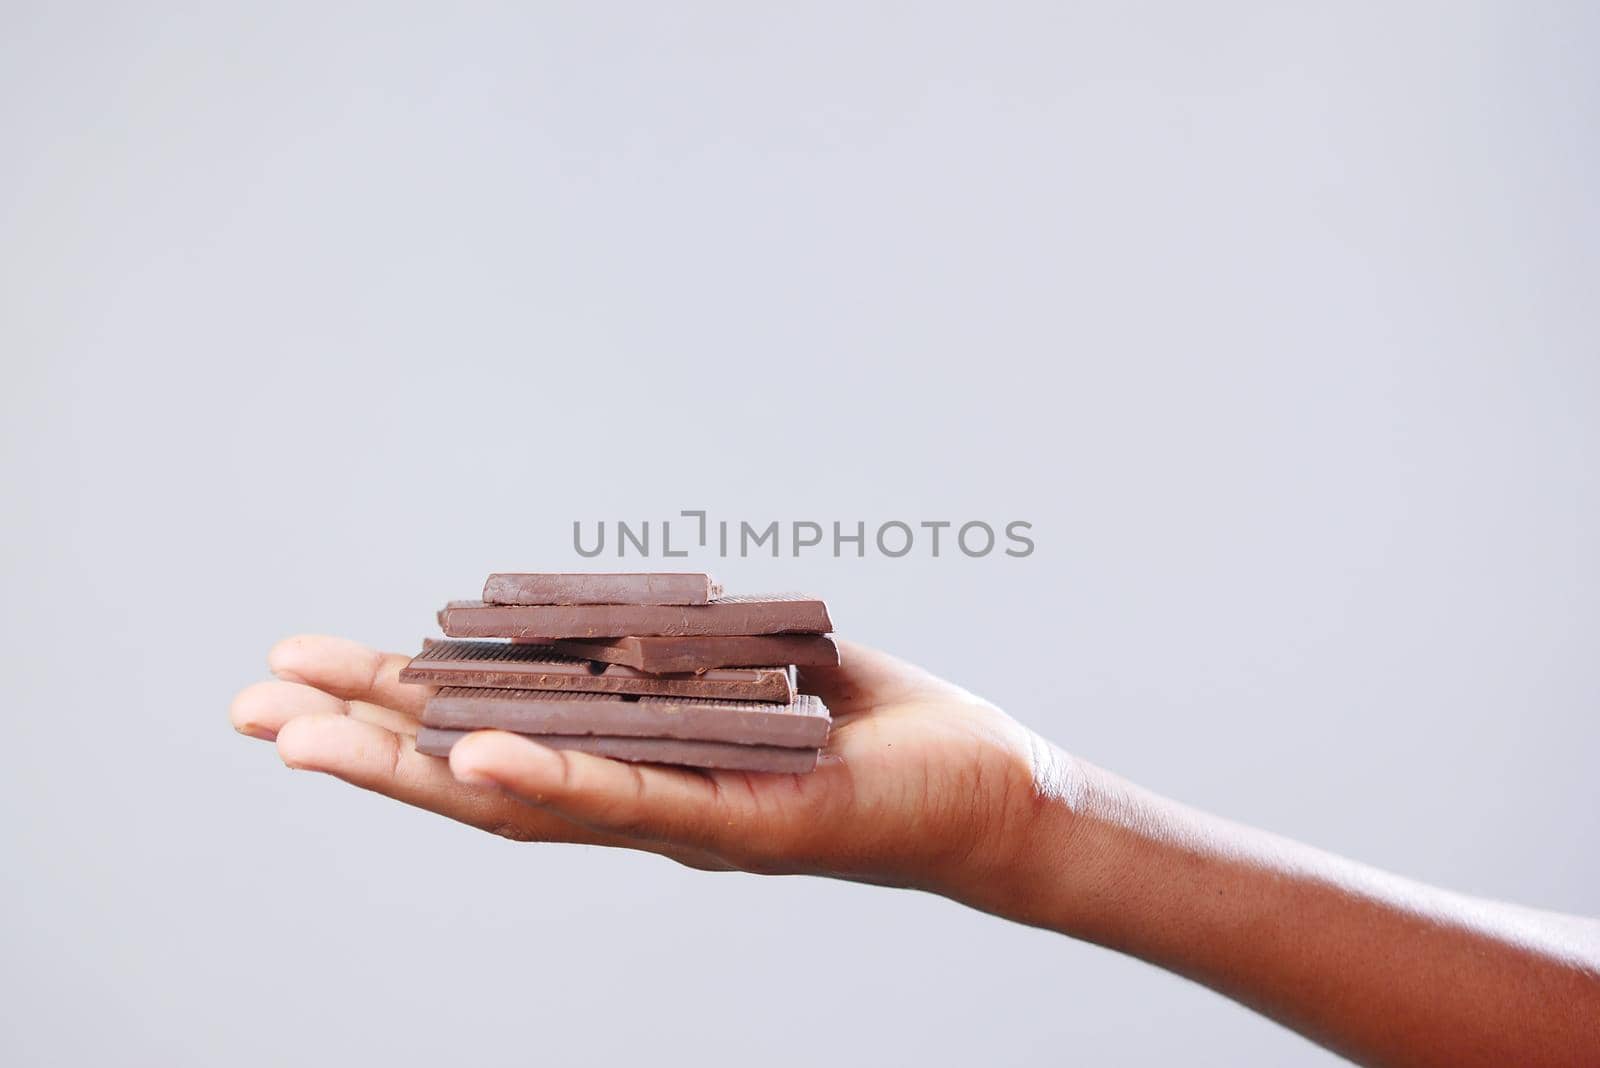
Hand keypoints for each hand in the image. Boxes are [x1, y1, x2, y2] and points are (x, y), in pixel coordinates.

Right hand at [229, 636, 1073, 900]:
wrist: (988, 792)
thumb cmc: (869, 729)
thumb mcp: (749, 668)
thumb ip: (667, 645)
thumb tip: (602, 603)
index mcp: (632, 763)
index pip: (493, 736)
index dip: (394, 707)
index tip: (304, 667)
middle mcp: (640, 807)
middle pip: (479, 780)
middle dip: (360, 746)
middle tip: (244, 710)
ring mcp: (687, 828)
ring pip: (532, 806)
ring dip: (417, 775)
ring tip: (308, 738)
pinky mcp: (752, 828)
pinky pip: (641, 807)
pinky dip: (558, 783)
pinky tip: (479, 757)